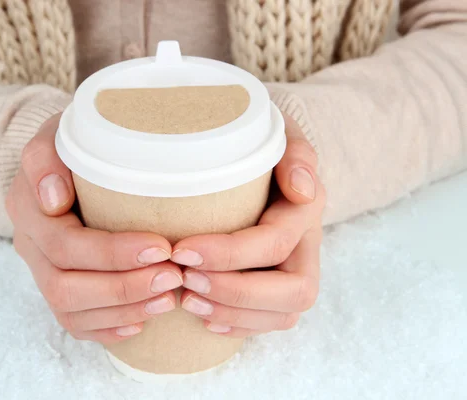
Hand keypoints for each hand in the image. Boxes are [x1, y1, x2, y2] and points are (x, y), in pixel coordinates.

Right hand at [5, 114, 181, 344]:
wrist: (65, 161)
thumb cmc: (74, 145)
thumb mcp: (59, 134)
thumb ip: (47, 158)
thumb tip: (53, 199)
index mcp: (27, 209)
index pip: (64, 245)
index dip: (111, 253)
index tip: (160, 247)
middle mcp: (30, 246)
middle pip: (65, 287)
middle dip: (122, 288)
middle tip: (172, 277)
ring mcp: (41, 271)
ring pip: (70, 311)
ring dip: (122, 310)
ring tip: (169, 299)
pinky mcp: (58, 289)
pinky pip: (75, 323)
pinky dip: (108, 328)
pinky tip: (141, 322)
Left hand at [170, 113, 324, 336]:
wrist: (258, 151)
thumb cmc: (258, 141)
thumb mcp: (278, 133)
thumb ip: (295, 152)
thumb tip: (300, 189)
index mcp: (306, 208)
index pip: (275, 242)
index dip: (230, 254)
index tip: (182, 250)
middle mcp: (309, 245)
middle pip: (294, 290)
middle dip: (236, 292)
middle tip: (185, 281)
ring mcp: (298, 270)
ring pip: (285, 313)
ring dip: (235, 314)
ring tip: (187, 301)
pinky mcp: (281, 287)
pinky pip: (272, 321)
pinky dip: (240, 326)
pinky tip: (206, 320)